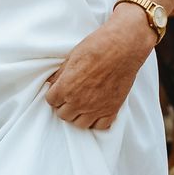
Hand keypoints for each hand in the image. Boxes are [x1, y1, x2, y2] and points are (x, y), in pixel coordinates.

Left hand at [45, 4, 153, 128]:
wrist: (122, 48)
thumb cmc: (94, 49)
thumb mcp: (70, 59)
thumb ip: (60, 75)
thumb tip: (51, 83)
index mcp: (65, 88)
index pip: (51, 101)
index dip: (54, 95)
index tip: (58, 90)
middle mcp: (79, 102)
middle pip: (63, 115)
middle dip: (64, 106)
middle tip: (70, 96)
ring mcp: (96, 108)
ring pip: (80, 124)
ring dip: (78, 115)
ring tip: (82, 105)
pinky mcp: (112, 110)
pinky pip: (101, 126)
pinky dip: (97, 121)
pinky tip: (96, 111)